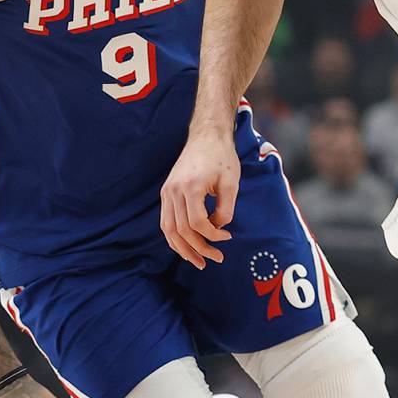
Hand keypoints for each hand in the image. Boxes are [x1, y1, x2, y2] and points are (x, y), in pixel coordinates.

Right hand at [160, 128, 238, 268]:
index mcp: (190, 186)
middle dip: (199, 248)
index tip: (228, 237)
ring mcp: (167, 192)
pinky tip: (187, 247)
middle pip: (181, 230)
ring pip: (168, 230)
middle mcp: (173, 191)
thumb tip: (218, 229)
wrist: (206, 136)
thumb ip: (226, 209)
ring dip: (183, 249)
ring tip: (199, 262)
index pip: (197, 223)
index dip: (213, 235)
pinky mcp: (166, 192)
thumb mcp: (231, 182)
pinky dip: (175, 237)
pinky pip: (166, 221)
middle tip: (217, 258)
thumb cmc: (222, 157)